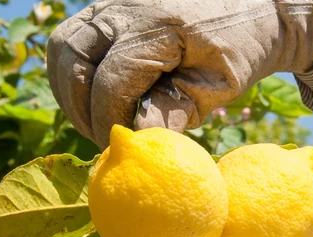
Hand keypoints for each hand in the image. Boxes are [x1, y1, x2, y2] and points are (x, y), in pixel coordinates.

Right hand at [47, 0, 312, 147]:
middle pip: (72, 57)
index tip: (121, 146)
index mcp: (159, 26)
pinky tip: (95, 98)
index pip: (112, 79)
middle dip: (80, 106)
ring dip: (70, 89)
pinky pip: (72, 38)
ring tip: (95, 120)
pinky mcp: (107, 6)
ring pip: (63, 46)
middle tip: (101, 138)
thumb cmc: (237, 52)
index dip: (108, 119)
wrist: (250, 8)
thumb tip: (136, 139)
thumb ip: (178, 110)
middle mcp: (126, 6)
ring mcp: (112, 2)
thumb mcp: (218, 86)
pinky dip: (74, 72)